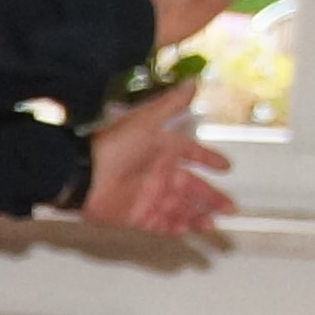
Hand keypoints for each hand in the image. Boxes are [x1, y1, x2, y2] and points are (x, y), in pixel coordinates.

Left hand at [79, 83, 235, 235]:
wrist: (84, 175)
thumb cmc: (113, 145)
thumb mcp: (145, 120)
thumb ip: (170, 104)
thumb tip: (193, 83)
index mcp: (162, 149)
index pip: (191, 154)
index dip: (208, 159)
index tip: (225, 166)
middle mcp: (157, 173)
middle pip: (191, 188)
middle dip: (211, 197)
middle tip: (230, 207)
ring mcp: (147, 196)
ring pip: (179, 208)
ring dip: (197, 216)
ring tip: (213, 224)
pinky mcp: (135, 215)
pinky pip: (159, 224)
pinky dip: (174, 228)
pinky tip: (188, 231)